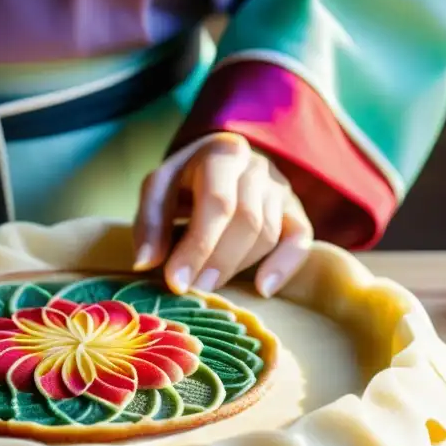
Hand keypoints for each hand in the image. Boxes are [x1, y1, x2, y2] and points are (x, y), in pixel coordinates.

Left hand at [133, 132, 311, 296]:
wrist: (218, 162)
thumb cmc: (184, 181)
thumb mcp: (158, 190)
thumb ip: (150, 223)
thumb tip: (145, 263)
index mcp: (222, 153)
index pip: (217, 202)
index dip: (198, 245)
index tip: (176, 282)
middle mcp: (257, 167)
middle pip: (248, 220)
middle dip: (219, 261)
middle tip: (194, 291)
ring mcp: (280, 189)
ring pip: (269, 233)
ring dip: (238, 266)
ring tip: (209, 288)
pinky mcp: (294, 211)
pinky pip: (300, 240)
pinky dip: (284, 266)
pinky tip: (262, 289)